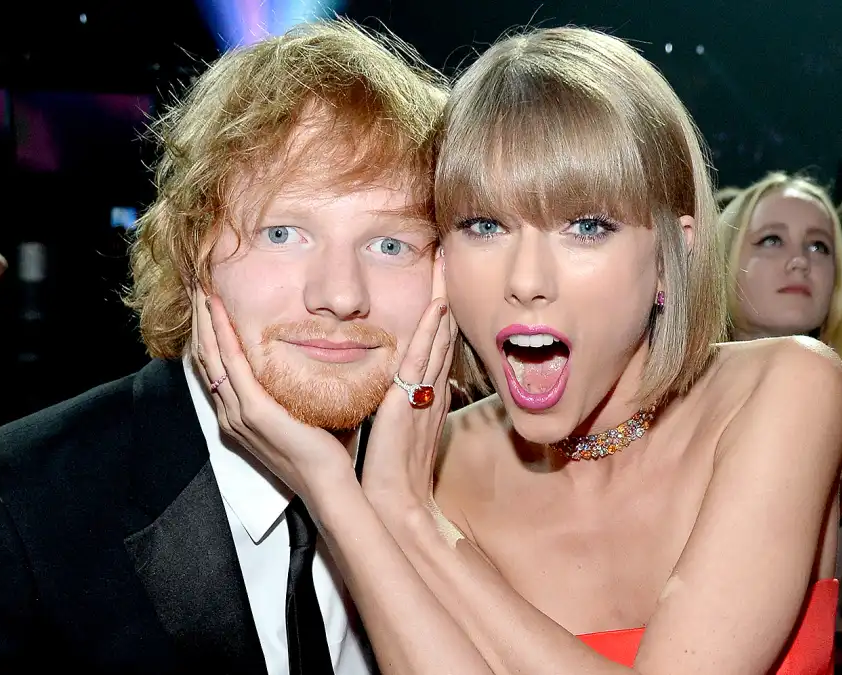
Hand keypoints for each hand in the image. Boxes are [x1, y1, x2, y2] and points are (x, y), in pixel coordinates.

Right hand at [191, 288, 351, 499]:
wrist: (326, 483)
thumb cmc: (321, 451)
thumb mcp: (299, 412)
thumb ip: (292, 388)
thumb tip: (307, 358)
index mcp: (237, 415)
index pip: (214, 367)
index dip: (207, 333)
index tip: (207, 303)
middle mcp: (230, 413)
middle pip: (205, 357)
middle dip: (199, 320)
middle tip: (197, 286)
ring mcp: (237, 412)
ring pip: (212, 355)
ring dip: (204, 319)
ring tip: (201, 289)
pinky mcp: (253, 411)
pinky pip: (232, 363)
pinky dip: (222, 333)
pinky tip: (218, 310)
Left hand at [362, 253, 456, 509]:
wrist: (393, 501)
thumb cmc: (391, 473)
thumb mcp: (396, 431)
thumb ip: (399, 407)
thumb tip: (400, 388)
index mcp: (426, 397)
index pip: (437, 348)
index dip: (442, 316)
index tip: (442, 285)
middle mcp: (431, 390)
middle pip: (444, 335)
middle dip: (447, 298)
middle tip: (451, 260)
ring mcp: (424, 393)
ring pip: (439, 339)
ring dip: (443, 302)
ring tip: (447, 268)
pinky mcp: (410, 399)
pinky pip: (424, 358)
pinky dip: (433, 330)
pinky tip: (438, 305)